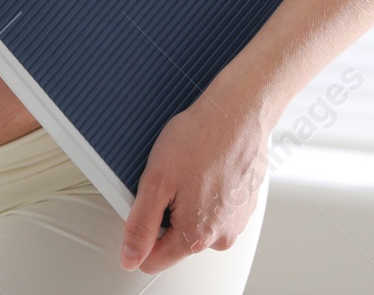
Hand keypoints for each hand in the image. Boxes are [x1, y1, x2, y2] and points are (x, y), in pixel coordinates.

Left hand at [120, 93, 270, 272]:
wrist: (238, 113)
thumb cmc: (199, 139)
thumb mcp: (156, 181)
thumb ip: (140, 225)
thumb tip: (129, 257)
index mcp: (197, 236)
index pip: (154, 260)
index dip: (139, 235)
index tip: (143, 205)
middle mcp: (221, 237)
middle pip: (176, 241)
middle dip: (165, 214)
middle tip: (168, 180)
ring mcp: (236, 222)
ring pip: (195, 223)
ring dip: (186, 202)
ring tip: (189, 169)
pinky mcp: (245, 205)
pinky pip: (215, 209)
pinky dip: (205, 192)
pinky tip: (204, 167)